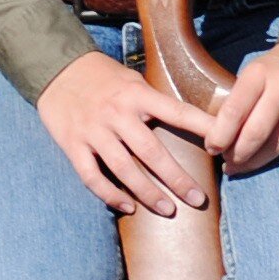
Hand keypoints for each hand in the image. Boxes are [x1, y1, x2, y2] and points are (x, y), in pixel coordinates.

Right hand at [32, 50, 219, 218]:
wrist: (57, 69)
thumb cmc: (102, 76)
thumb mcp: (132, 80)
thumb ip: (154, 101)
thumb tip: (191, 119)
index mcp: (137, 95)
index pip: (177, 111)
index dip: (201, 127)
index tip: (222, 144)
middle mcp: (117, 114)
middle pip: (151, 152)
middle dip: (177, 178)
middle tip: (198, 198)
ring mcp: (94, 131)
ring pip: (124, 169)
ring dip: (148, 193)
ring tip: (169, 210)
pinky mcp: (73, 145)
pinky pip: (92, 177)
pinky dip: (110, 195)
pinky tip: (127, 207)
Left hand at [211, 32, 278, 174]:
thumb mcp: (255, 71)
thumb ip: (240, 99)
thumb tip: (220, 135)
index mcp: (260, 73)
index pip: (234, 111)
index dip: (219, 136)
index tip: (212, 147)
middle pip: (254, 135)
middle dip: (236, 155)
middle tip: (227, 162)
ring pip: (274, 147)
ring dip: (254, 162)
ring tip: (241, 164)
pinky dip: (274, 153)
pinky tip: (265, 155)